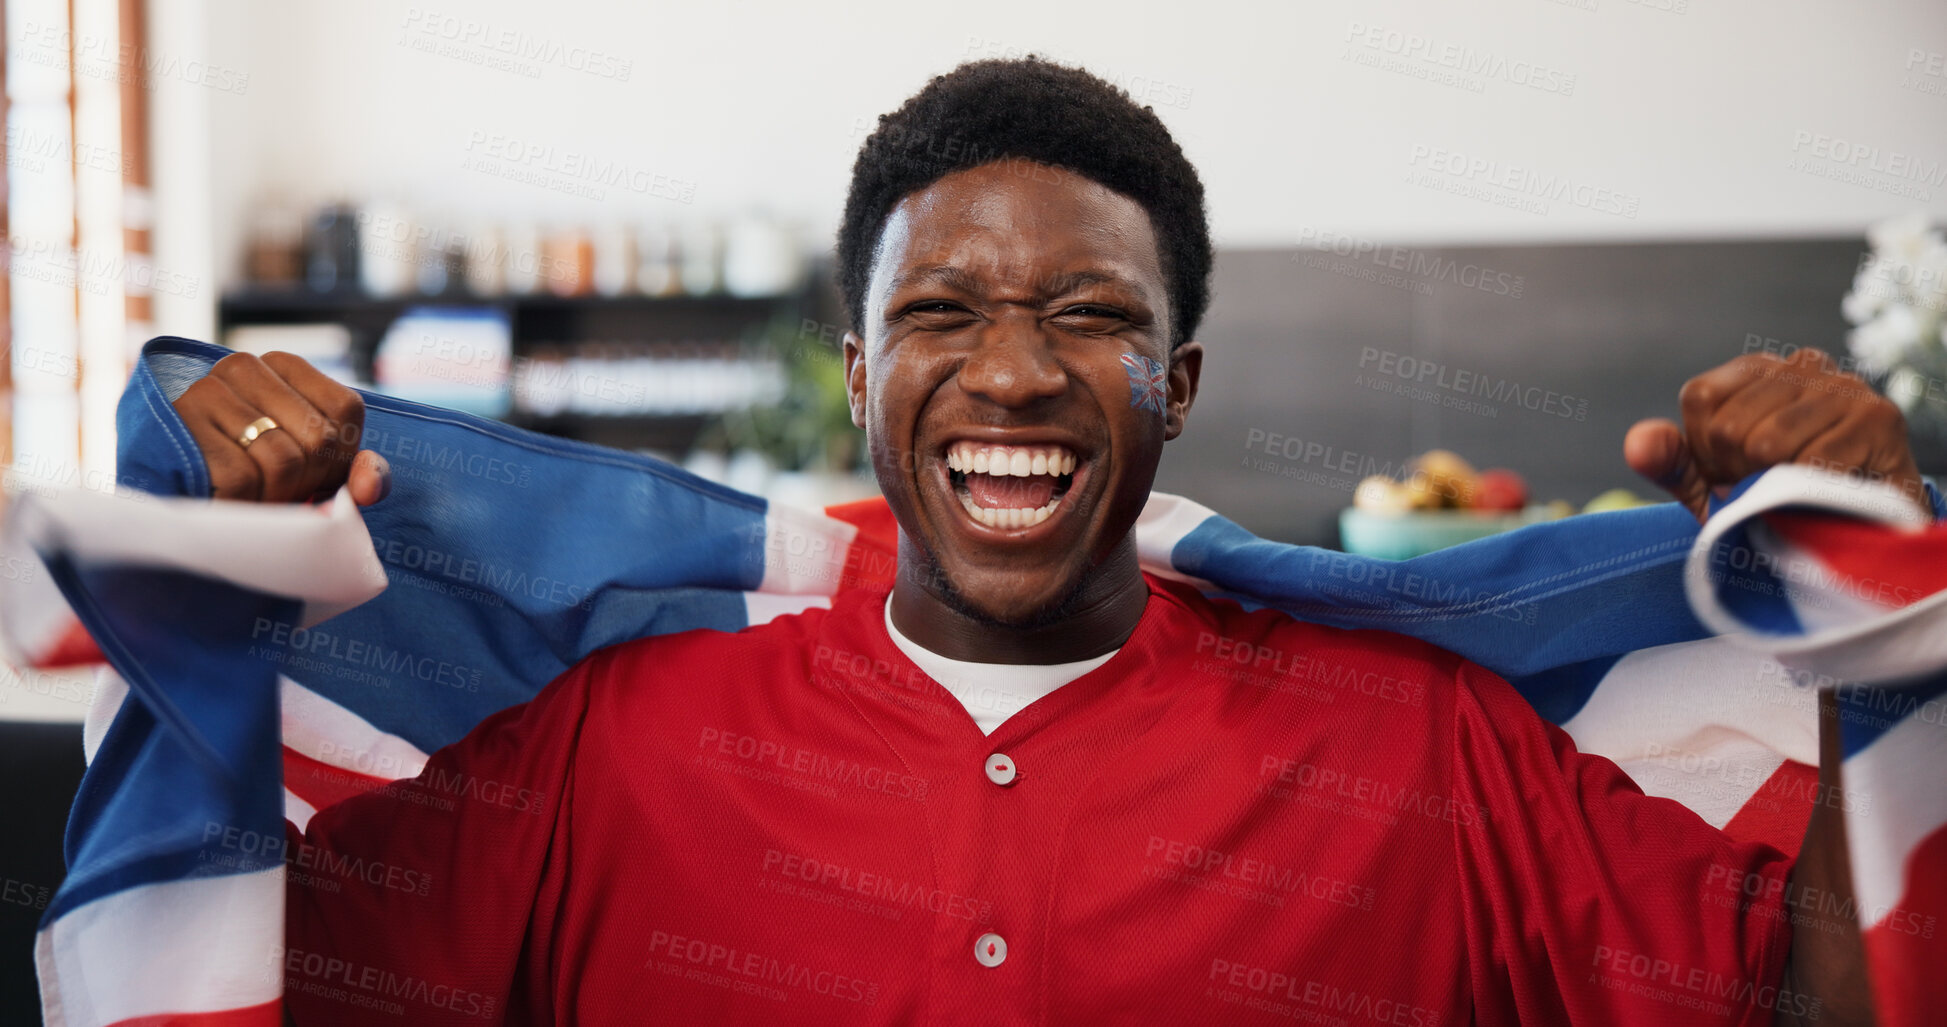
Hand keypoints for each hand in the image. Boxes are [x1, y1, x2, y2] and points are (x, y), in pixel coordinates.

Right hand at [171, 351, 389, 504]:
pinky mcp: (180, 426)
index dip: (337, 456)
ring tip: (255, 498)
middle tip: (279, 491)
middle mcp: (243, 365)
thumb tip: (370, 486)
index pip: (345, 411)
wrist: (179, 500)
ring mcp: (206, 391)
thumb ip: (361, 474)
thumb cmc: (263, 482)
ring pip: (283, 461)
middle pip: (318, 438)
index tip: (310, 472)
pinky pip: (243, 480)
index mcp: (284, 364)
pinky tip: (226, 501)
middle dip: (308, 482)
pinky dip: (244, 504)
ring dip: (276, 497)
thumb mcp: (322, 476)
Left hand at [1624, 348, 1925, 521]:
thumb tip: (1638, 443)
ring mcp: (1845, 387)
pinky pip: (1812, 464)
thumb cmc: (1776, 500)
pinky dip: (1808, 493)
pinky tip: (1829, 491)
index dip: (1707, 452)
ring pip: (1767, 444)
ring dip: (1773, 486)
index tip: (1734, 472)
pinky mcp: (1879, 418)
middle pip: (1730, 426)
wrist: (1857, 533)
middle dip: (1740, 473)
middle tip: (1771, 485)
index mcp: (1757, 370)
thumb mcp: (1710, 485)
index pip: (1700, 398)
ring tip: (1798, 488)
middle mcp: (1803, 364)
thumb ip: (1669, 462)